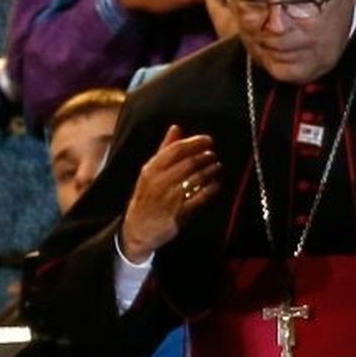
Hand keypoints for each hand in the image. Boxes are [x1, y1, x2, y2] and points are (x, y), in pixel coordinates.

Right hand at [118, 125, 220, 263]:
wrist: (138, 228)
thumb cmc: (146, 196)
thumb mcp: (149, 172)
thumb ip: (164, 149)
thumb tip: (176, 128)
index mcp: (151, 170)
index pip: (176, 150)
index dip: (195, 142)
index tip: (208, 140)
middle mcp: (159, 182)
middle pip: (189, 163)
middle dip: (205, 157)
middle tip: (213, 155)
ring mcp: (170, 198)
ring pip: (197, 178)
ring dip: (211, 170)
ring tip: (217, 166)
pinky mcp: (180, 213)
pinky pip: (201, 197)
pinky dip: (211, 189)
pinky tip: (216, 184)